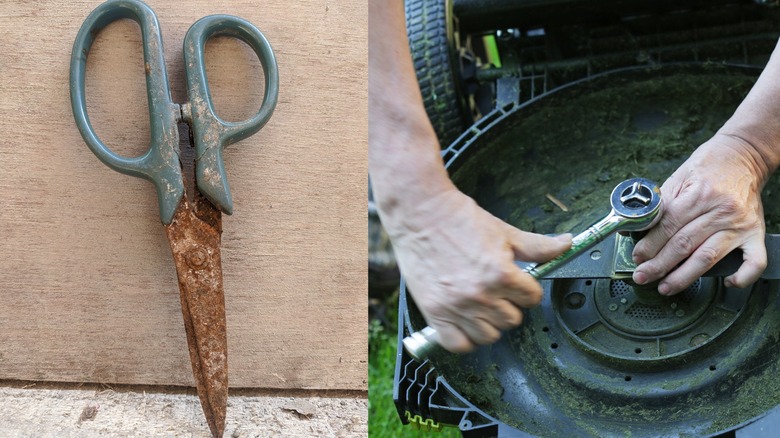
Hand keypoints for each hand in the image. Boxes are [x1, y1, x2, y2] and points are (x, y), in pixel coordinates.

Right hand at [390, 188, 571, 352]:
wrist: (420, 213)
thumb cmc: (459, 219)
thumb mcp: (504, 231)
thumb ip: (537, 246)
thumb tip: (566, 245)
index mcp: (501, 274)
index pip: (532, 299)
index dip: (526, 289)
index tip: (515, 283)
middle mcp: (480, 294)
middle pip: (512, 320)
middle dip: (508, 304)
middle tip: (495, 289)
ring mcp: (455, 306)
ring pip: (489, 336)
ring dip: (488, 323)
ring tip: (481, 305)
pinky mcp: (434, 312)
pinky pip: (458, 344)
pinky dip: (464, 338)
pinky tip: (465, 322)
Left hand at [632, 134, 768, 294]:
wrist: (743, 154)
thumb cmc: (708, 166)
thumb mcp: (678, 177)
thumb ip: (660, 205)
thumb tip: (635, 228)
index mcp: (698, 195)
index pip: (668, 226)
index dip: (650, 245)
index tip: (638, 257)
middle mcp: (721, 211)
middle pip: (684, 245)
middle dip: (659, 265)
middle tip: (643, 276)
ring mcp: (740, 225)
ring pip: (709, 257)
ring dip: (684, 276)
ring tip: (666, 286)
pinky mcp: (756, 232)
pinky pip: (754, 261)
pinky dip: (743, 277)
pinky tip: (727, 283)